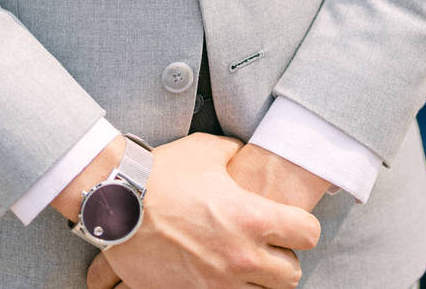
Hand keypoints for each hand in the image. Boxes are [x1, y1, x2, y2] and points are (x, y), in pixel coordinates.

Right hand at [84, 133, 319, 288]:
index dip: (303, 227)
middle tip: (269, 245)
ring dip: (258, 280)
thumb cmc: (163, 174)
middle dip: (284, 259)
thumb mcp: (209, 151)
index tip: (292, 222)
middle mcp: (240, 256)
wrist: (117, 205)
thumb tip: (243, 157)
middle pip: (291, 276)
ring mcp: (216, 283)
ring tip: (243, 261)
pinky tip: (217, 273)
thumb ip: (235, 155)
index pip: (308, 234)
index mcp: (251, 218)